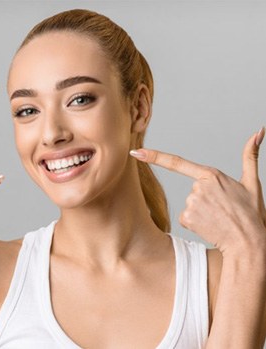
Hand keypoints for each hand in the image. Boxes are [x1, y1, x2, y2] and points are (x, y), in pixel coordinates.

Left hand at [130, 128, 265, 255]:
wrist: (249, 243)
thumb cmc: (251, 214)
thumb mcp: (252, 183)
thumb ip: (251, 156)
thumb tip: (258, 132)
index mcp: (211, 175)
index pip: (177, 162)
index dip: (154, 156)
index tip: (136, 152)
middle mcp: (197, 187)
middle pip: (192, 190)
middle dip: (205, 199)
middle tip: (223, 210)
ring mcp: (191, 202)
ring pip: (190, 204)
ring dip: (202, 212)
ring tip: (218, 218)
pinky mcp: (186, 217)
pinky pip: (186, 217)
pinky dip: (197, 222)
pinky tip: (210, 225)